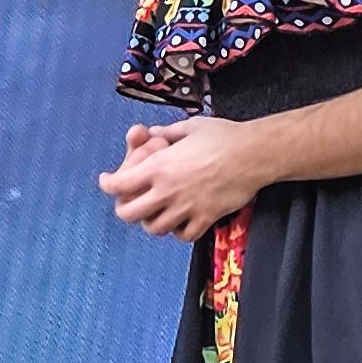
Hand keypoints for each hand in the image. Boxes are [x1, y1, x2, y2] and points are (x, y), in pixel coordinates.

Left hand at [98, 114, 272, 241]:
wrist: (254, 154)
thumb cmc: (224, 136)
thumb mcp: (190, 127)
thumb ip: (167, 133)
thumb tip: (154, 133)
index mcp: (159, 166)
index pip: (118, 184)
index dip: (107, 184)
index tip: (107, 181)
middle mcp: (167, 190)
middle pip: (129, 213)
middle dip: (124, 208)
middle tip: (127, 202)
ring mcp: (186, 207)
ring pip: (154, 228)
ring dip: (150, 221)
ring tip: (154, 212)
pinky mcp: (205, 218)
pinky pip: (184, 235)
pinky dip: (178, 231)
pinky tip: (180, 221)